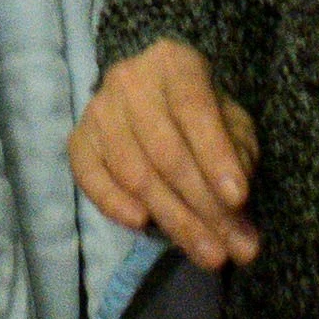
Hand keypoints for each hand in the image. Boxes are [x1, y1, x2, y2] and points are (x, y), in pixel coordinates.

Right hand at [72, 38, 260, 269]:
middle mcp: (130, 79)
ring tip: (210, 255)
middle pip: (165, 152)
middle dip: (203, 208)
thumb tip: (234, 202)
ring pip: (134, 172)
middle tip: (233, 250)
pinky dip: (113, 203)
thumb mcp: (231, 121)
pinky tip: (143, 225)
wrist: (153, 95)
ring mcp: (99, 109)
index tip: (239, 199)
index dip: (216, 156)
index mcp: (174, 63)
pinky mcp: (78, 139)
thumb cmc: (201, 113)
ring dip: (173, 221)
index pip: (194, 110)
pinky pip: (90, 177)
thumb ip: (238, 152)